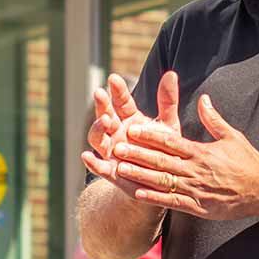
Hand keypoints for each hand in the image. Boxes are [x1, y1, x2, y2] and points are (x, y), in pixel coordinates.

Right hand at [82, 73, 165, 187]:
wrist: (160, 184)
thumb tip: (171, 74)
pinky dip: (91, 162)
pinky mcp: (110, 172)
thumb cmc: (163, 151)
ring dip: (97, 128)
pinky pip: (98, 166)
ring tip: (104, 121)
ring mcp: (110, 151)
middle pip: (105, 115)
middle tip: (100, 93)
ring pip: (97, 138)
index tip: (114, 78)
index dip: (117, 91)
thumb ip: (167, 101)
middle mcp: (116, 133)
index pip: (121, 101)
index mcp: (130, 119)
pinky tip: (86, 156)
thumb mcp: (168, 126)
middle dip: (102, 105)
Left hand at [113, 91, 258, 220]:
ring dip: (140, 175)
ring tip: (119, 169)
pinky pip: (172, 202)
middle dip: (138, 154)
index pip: (171, 142)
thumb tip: (203, 98)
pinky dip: (154, 198)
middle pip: (161, 161)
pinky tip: (137, 193)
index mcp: (202, 152)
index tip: (132, 129)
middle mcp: (196, 170)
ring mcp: (195, 189)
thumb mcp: (232, 137)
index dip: (150, 135)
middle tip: (118, 147)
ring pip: (162, 181)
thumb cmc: (247, 162)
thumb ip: (214, 119)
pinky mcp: (198, 207)